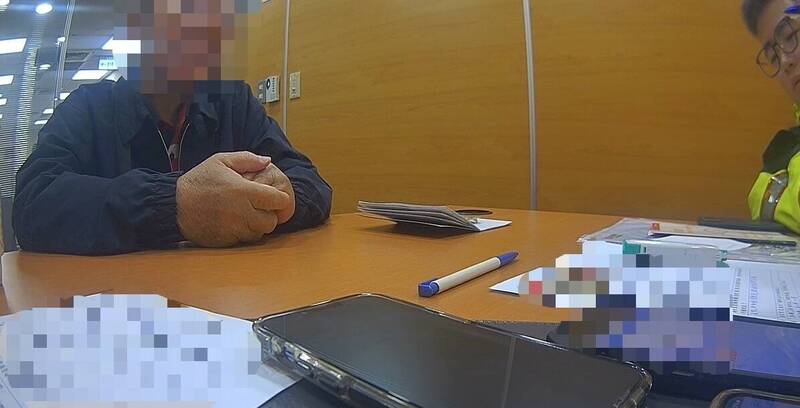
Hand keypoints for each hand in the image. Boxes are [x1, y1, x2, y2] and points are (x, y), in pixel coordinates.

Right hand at [176, 152, 291, 246]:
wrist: (173, 205)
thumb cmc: (198, 181)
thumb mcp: (220, 161)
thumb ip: (247, 159)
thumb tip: (268, 160)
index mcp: (244, 191)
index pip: (279, 201)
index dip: (279, 199)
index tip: (272, 196)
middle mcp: (243, 212)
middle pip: (271, 221)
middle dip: (269, 215)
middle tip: (258, 207)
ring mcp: (235, 229)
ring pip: (259, 233)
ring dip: (256, 225)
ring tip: (245, 215)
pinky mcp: (226, 241)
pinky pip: (244, 241)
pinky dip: (243, 234)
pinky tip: (234, 223)